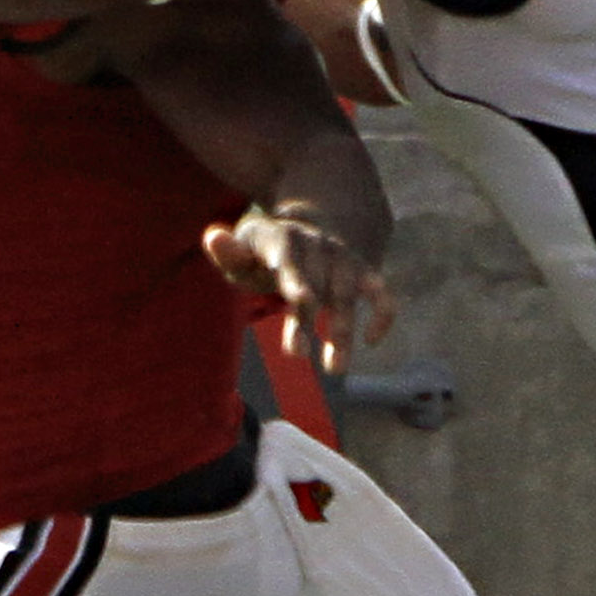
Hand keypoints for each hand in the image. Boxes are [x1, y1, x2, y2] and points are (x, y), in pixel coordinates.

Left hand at [204, 206, 394, 376]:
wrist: (306, 227)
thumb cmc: (264, 253)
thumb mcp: (243, 250)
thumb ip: (229, 253)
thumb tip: (213, 236)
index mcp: (283, 239)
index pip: (289, 259)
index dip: (296, 279)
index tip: (300, 300)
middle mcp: (318, 247)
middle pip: (316, 286)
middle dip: (308, 320)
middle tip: (296, 354)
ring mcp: (343, 260)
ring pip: (348, 296)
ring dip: (343, 331)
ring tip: (334, 368)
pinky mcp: (363, 273)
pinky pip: (381, 293)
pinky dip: (383, 314)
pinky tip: (370, 340)